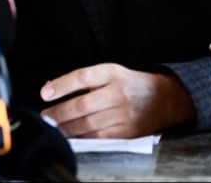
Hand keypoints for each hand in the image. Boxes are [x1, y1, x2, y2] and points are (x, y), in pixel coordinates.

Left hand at [39, 63, 192, 137]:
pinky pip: (99, 136)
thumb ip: (83, 80)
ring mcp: (124, 114)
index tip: (45, 93)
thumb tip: (51, 87)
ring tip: (55, 127)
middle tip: (45, 116)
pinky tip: (72, 135)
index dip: (62, 85)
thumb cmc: (130, 84)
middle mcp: (118, 93)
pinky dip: (82, 137)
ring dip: (67, 128)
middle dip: (59, 112)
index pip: (83, 77)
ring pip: (88, 124)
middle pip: (82, 105)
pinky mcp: (127, 131)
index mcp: (112, 73)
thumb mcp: (110, 73)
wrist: (165, 99)